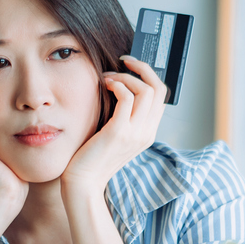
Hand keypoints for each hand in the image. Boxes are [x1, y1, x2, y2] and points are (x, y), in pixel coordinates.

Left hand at [61, 55, 167, 198]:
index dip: (149, 76)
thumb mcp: (115, 134)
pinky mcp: (119, 132)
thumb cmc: (93, 157)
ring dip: (126, 76)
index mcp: (148, 133)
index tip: (131, 68)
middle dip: (142, 68)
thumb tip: (119, 86)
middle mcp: (146, 133)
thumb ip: (123, 116)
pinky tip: (105, 84)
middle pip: (159, 89)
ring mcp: (135, 133)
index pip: (161, 97)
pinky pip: (127, 97)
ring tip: (108, 77)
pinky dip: (117, 84)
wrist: (83, 182)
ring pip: (146, 90)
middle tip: (124, 61)